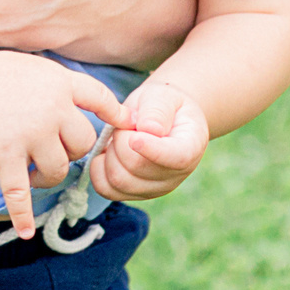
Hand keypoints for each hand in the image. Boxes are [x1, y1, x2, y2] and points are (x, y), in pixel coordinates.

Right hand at [0, 53, 123, 237]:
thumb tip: (106, 107)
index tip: (124, 125)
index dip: (115, 115)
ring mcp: (29, 134)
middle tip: (53, 150)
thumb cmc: (0, 74)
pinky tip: (26, 232)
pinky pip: (18, 191)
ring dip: (49, 176)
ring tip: (34, 171)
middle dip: (72, 151)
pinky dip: (22, 214)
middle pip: (83, 143)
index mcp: (62, 84)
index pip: (101, 99)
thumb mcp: (43, 69)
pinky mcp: (5, 154)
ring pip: (59, 169)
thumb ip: (70, 87)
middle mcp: (52, 109)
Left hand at [95, 79, 210, 202]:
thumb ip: (157, 109)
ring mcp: (155, 189)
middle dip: (121, 140)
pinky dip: (99, 170)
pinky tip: (107, 153)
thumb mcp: (164, 95)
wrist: (161, 118)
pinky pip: (107, 189)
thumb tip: (149, 129)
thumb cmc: (163, 104)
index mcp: (191, 147)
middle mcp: (176, 174)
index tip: (134, 138)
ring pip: (119, 181)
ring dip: (110, 154)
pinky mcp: (134, 194)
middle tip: (124, 124)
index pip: (176, 158)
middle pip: (137, 167)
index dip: (153, 150)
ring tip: (119, 137)